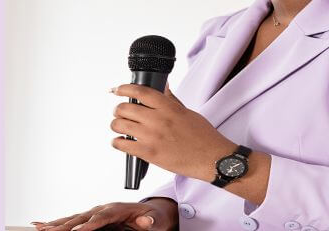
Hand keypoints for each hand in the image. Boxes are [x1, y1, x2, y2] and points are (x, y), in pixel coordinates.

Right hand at [31, 198, 177, 230]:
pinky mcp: (92, 219)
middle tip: (49, 229)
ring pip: (73, 218)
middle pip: (82, 217)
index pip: (102, 217)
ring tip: (39, 226)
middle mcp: (104, 209)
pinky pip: (73, 221)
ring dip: (56, 223)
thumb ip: (149, 221)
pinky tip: (43, 224)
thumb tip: (146, 221)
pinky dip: (58, 223)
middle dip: (65, 224)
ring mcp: (96, 213)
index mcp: (118, 209)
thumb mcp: (155, 220)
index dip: (90, 224)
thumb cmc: (152, 217)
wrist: (152, 212)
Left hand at [110, 83, 236, 181]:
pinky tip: (120, 142)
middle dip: (119, 109)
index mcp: (169, 107)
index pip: (140, 91)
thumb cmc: (204, 136)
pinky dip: (117, 142)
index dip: (124, 88)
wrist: (213, 159)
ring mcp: (152, 137)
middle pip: (125, 108)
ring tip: (119, 127)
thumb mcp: (187, 112)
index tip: (117, 89)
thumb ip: (171, 99)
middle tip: (120, 113)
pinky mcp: (149, 153)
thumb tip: (163, 85)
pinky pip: (122, 145)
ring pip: (120, 125)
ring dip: (116, 125)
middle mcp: (158, 119)